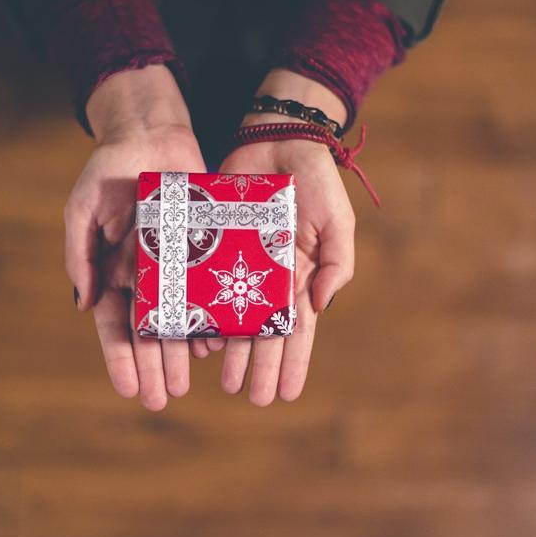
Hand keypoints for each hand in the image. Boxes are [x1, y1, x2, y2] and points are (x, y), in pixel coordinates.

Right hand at [65, 65, 205, 410]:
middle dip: (153, 367)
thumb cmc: (110, 170)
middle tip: (163, 399)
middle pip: (149, 333)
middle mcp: (145, 277)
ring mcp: (176, 267)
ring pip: (179, 320)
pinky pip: (208, 292)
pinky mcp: (203, 251)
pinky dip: (211, 318)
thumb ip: (81, 254)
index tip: (129, 389)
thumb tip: (84, 304)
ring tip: (186, 383)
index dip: (120, 358)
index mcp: (113, 272)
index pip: (116, 325)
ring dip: (180, 353)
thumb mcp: (84, 208)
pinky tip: (215, 344)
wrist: (151, 134)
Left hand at [213, 70, 355, 404]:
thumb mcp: (337, 220)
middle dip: (260, 367)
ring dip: (231, 351)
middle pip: (264, 333)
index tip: (288, 394)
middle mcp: (269, 278)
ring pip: (233, 317)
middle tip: (253, 398)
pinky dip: (203, 312)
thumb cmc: (314, 180)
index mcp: (301, 276)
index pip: (298, 330)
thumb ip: (336, 262)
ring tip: (224, 381)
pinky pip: (205, 285)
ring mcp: (240, 264)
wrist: (276, 138)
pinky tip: (198, 339)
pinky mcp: (213, 246)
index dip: (294, 362)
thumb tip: (320, 306)